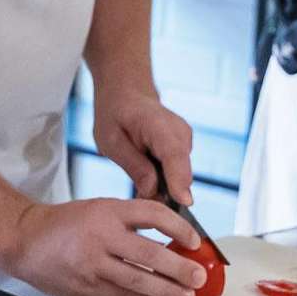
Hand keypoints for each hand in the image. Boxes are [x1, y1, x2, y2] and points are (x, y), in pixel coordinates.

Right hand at [0, 198, 203, 295]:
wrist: (25, 239)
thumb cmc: (66, 223)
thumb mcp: (98, 208)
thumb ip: (129, 220)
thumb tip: (171, 237)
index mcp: (107, 210)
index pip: (152, 215)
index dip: (177, 228)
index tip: (193, 240)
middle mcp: (101, 236)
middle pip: (149, 254)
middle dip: (178, 268)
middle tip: (199, 277)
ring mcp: (93, 264)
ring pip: (137, 280)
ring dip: (166, 291)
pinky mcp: (87, 287)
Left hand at [92, 88, 195, 205]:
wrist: (126, 93)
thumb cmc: (114, 115)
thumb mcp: (111, 141)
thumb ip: (134, 166)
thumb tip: (153, 192)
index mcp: (157, 124)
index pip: (174, 154)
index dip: (179, 180)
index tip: (184, 202)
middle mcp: (179, 131)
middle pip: (182, 171)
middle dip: (166, 192)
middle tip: (140, 197)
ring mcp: (185, 138)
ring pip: (180, 175)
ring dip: (163, 186)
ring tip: (138, 177)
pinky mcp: (185, 147)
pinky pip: (178, 171)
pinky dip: (165, 179)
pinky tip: (147, 171)